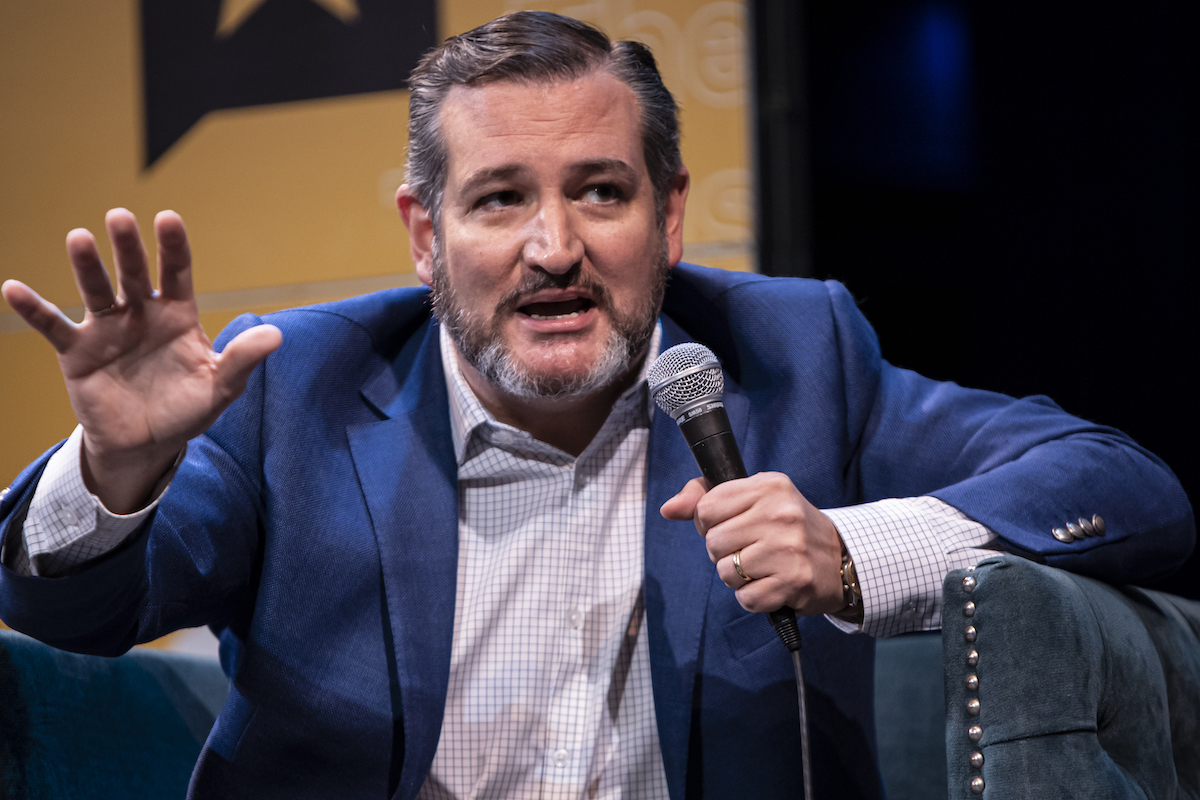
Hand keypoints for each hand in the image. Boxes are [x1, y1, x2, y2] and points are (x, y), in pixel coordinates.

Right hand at [1, 208, 280, 512]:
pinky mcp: (78, 351)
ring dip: (86, 266)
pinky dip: (34, 309)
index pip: (178, 272)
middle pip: (135, 273)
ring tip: (79, 238)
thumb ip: (243, 360)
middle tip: (119, 217)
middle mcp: (142, 313)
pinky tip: (13, 289)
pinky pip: (53, 326)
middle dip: (128, 247)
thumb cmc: (187, 410)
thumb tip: (276, 335)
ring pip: (96, 291)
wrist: (147, 444)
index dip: (173, 247)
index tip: (168, 218)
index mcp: (179, 316)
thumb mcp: (220, 388)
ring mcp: (108, 329)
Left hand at [660, 472, 846, 616]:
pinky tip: (772, 585)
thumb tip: (668, 509)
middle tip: (751, 549)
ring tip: (762, 567)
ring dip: (738, 577)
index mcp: (769, 486)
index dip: (710, 523)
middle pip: (713, 543)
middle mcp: (781, 513)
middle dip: (724, 552)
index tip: (732, 526)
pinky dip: (753, 598)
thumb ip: (704, 497)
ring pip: (726, 573)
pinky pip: (746, 599)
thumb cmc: (786, 526)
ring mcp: (789, 549)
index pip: (706, 508)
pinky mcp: (795, 582)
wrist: (841, 558)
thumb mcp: (753, 498)